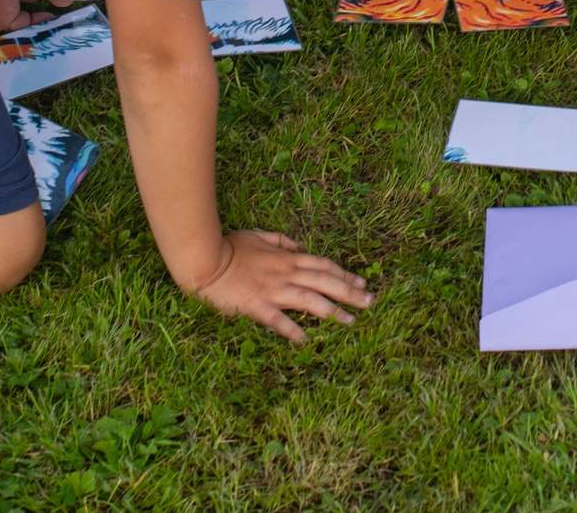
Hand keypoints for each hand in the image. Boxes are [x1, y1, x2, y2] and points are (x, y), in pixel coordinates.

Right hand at [191, 229, 372, 342]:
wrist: (205, 259)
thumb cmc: (229, 247)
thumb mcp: (258, 235)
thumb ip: (280, 240)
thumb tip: (298, 246)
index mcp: (287, 258)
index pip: (323, 265)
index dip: (344, 274)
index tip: (361, 283)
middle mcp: (285, 274)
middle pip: (325, 282)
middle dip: (350, 292)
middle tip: (371, 303)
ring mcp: (272, 290)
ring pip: (310, 300)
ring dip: (332, 311)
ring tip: (351, 322)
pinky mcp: (256, 306)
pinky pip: (279, 320)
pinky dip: (293, 330)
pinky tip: (307, 341)